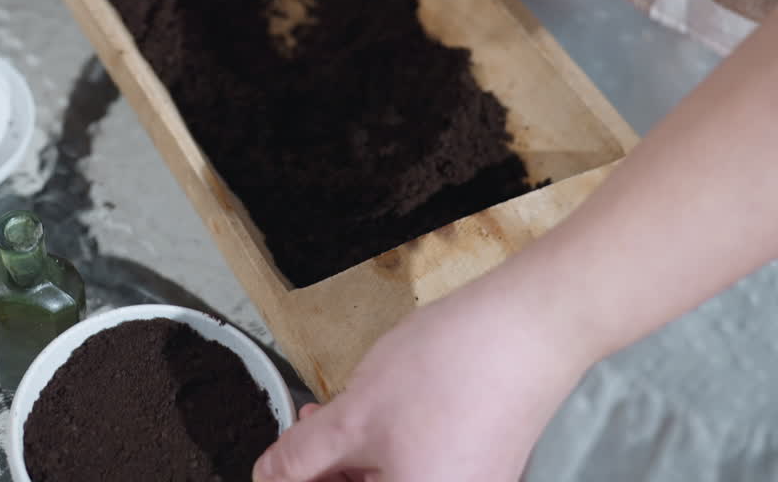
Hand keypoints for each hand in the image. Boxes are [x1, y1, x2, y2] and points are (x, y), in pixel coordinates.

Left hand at [252, 276, 595, 481]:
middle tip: (290, 446)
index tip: (277, 472)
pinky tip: (359, 422)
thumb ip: (300, 458)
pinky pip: (417, 471)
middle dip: (322, 475)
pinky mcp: (478, 470)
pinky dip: (380, 453)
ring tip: (319, 423)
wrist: (526, 328)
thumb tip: (268, 477)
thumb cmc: (454, 372)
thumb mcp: (352, 418)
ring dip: (346, 464)